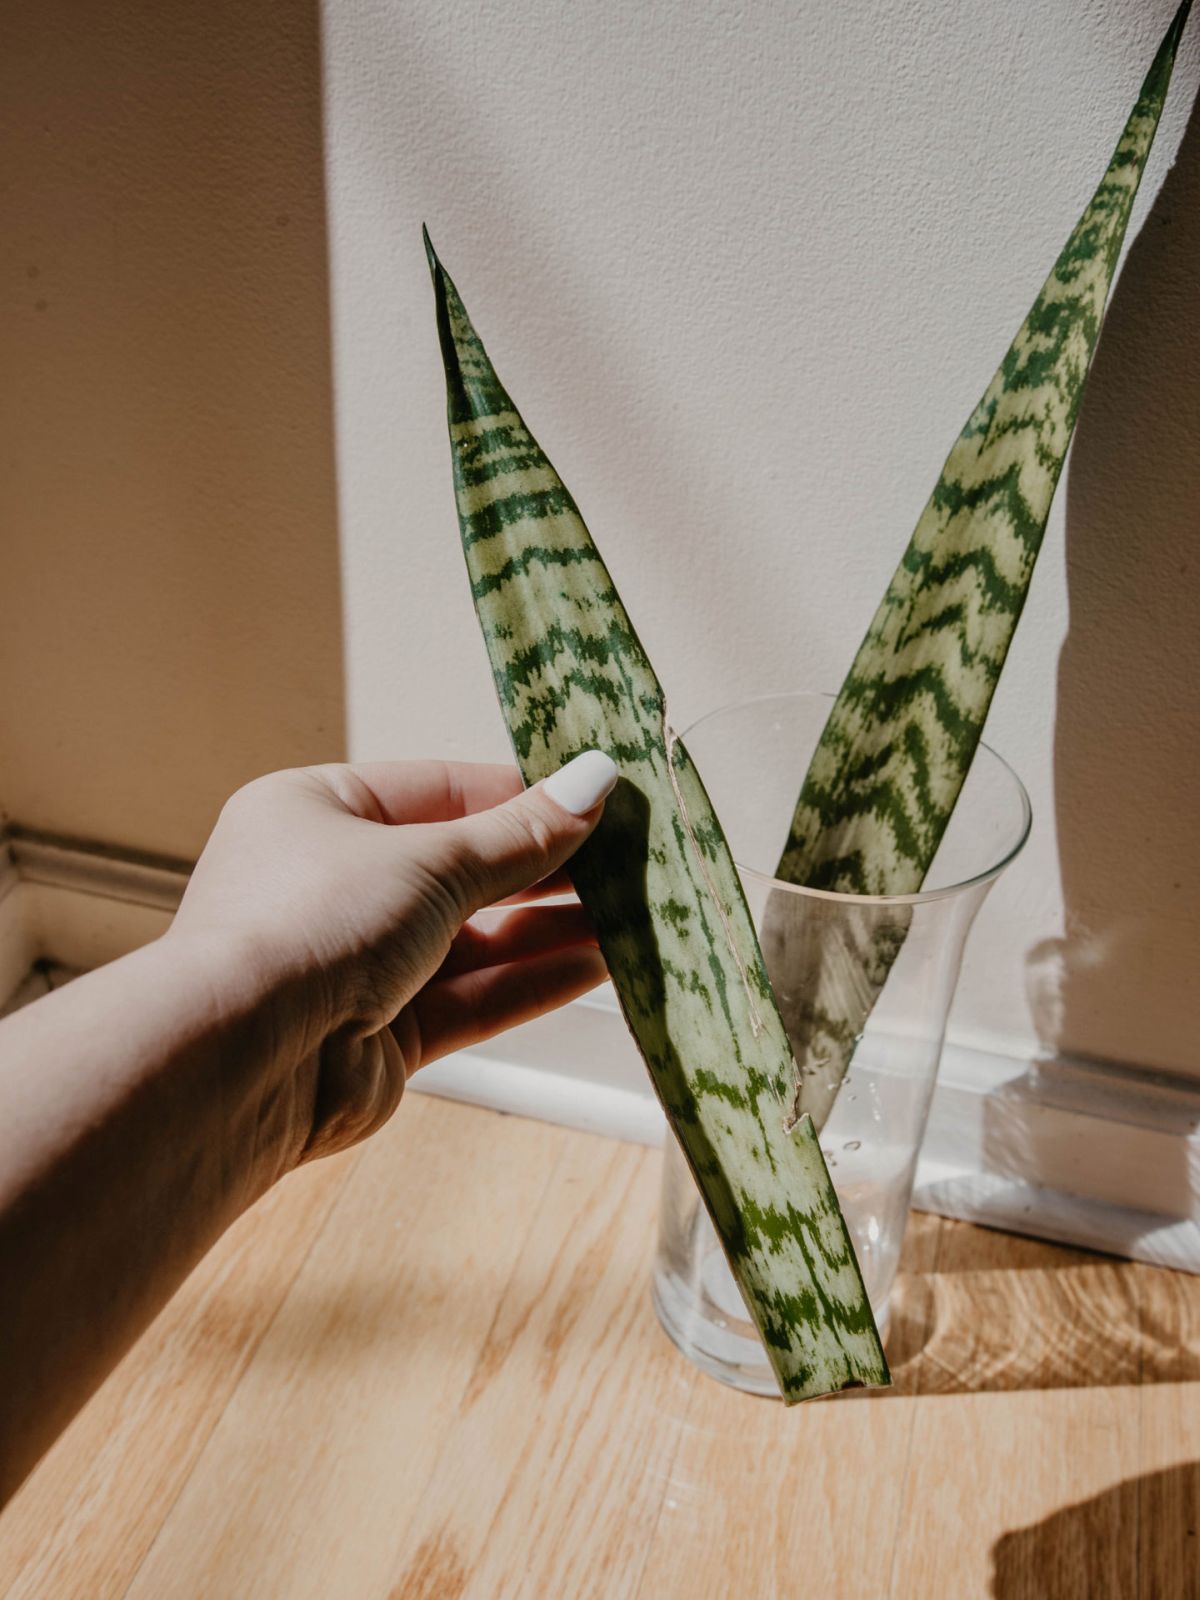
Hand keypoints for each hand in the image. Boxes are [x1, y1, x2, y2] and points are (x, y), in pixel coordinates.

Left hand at [167, 753, 616, 1164]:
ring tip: (634, 915)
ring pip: (473, 940)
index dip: (520, 795)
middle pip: (461, 868)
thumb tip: (595, 781)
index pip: (438, 790)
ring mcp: (358, 965)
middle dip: (545, 868)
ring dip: (549, 928)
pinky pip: (471, 997)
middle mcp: (333, 886)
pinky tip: (597, 964)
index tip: (598, 799)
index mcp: (316, 812)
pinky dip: (531, 982)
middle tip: (630, 860)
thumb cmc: (310, 925)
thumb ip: (520, 834)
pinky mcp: (383, 1036)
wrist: (242, 1064)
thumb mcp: (429, 859)